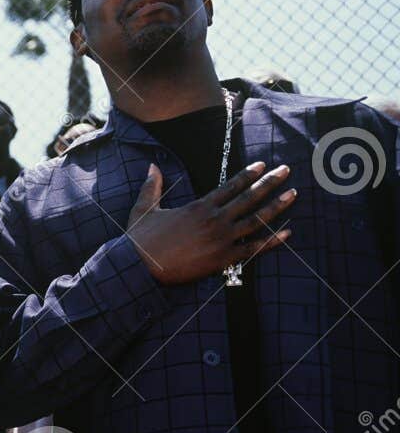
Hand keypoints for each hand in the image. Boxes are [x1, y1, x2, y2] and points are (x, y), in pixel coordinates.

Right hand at [125, 162, 294, 285]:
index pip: (230, 186)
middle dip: (270, 182)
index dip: (248, 174)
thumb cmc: (141, 239)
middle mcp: (215, 220)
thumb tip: (151, 166)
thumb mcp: (144, 208)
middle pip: (249, 197)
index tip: (262, 165)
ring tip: (293, 194)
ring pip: (256, 219)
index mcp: (199, 207)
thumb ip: (152, 187)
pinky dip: (272, 240)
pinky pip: (254, 248)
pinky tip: (288, 232)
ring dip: (277, 206)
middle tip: (286, 170)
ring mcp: (221, 239)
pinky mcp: (223, 258)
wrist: (141, 267)